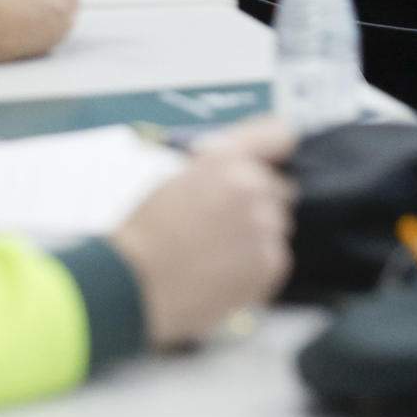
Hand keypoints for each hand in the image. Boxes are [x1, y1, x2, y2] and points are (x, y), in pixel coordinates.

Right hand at [110, 129, 295, 347]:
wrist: (136, 283)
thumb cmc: (146, 234)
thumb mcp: (176, 179)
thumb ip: (217, 166)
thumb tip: (245, 164)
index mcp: (225, 159)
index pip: (278, 133)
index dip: (276, 146)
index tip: (275, 157)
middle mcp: (251, 186)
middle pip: (280, 188)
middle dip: (260, 202)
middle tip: (226, 222)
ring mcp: (265, 225)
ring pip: (276, 226)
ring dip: (257, 236)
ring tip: (216, 253)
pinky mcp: (271, 262)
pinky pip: (275, 258)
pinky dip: (256, 266)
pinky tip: (223, 272)